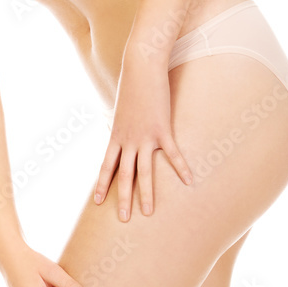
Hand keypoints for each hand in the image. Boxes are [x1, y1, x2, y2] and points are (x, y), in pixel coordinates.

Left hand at [94, 48, 192, 220]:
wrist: (141, 67)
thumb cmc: (132, 87)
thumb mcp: (120, 110)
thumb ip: (120, 127)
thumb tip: (118, 134)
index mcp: (116, 137)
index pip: (106, 167)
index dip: (102, 185)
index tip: (98, 202)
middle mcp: (128, 141)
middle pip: (124, 175)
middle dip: (123, 199)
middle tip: (123, 219)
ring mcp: (145, 137)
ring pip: (145, 172)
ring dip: (146, 194)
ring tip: (148, 213)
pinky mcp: (162, 130)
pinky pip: (173, 154)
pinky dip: (181, 168)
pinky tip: (189, 181)